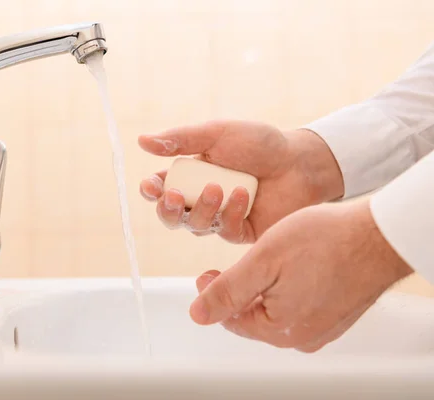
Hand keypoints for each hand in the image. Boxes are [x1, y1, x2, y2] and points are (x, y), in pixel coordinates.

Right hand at [139, 121, 343, 242]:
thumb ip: (181, 140)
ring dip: (201, 209)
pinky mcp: (241, 232)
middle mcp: (201, 200)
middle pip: (172, 216)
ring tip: (216, 188)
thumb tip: (142, 140)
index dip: (152, 191)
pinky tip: (243, 195)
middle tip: (172, 197)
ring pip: (196, 226)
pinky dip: (231, 213)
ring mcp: (220, 218)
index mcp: (191, 176)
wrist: (300, 161)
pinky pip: (225, 231)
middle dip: (167, 209)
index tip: (150, 186)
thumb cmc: (259, 144)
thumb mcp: (218, 134)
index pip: (161, 189)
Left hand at [189, 198, 412, 351]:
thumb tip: (199, 313)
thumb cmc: (325, 242)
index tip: (205, 273)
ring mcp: (323, 328)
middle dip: (236, 292)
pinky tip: (284, 269)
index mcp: (279, 330)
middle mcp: (302, 337)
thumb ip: (228, 290)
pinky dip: (283, 290)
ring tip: (255, 265)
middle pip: (253, 318)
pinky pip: (298, 307)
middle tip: (225, 267)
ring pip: (275, 311)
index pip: (231, 320)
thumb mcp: (262, 261)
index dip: (212, 294)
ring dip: (259, 290)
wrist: (378, 235)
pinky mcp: (336, 315)